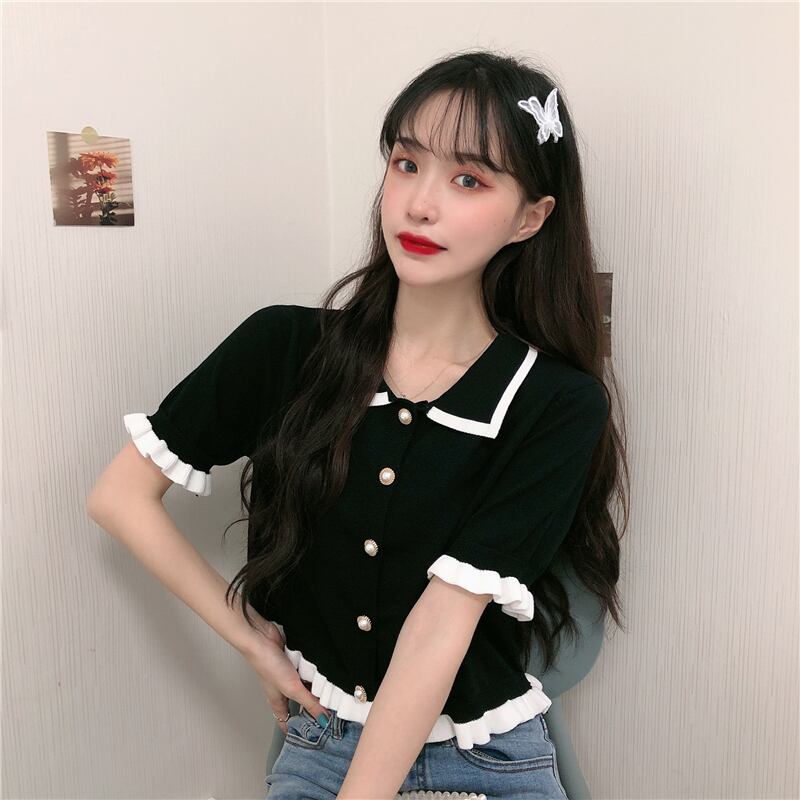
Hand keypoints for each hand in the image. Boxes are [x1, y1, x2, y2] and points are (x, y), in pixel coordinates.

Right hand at [242, 615, 331, 735]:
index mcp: (279, 700)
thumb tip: (324, 720)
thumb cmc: (267, 665)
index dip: (295, 729)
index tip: (308, 738)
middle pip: (302, 702)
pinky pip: (309, 668)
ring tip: (334, 692)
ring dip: (317, 686)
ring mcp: (290, 673)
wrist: (263, 638)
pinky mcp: (295, 660)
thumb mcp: (292, 689)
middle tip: (332, 712)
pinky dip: (316, 669)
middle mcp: (285, 688)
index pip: (286, 720)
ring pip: (307, 684)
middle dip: (314, 706)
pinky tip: (326, 670)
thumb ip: (309, 703)